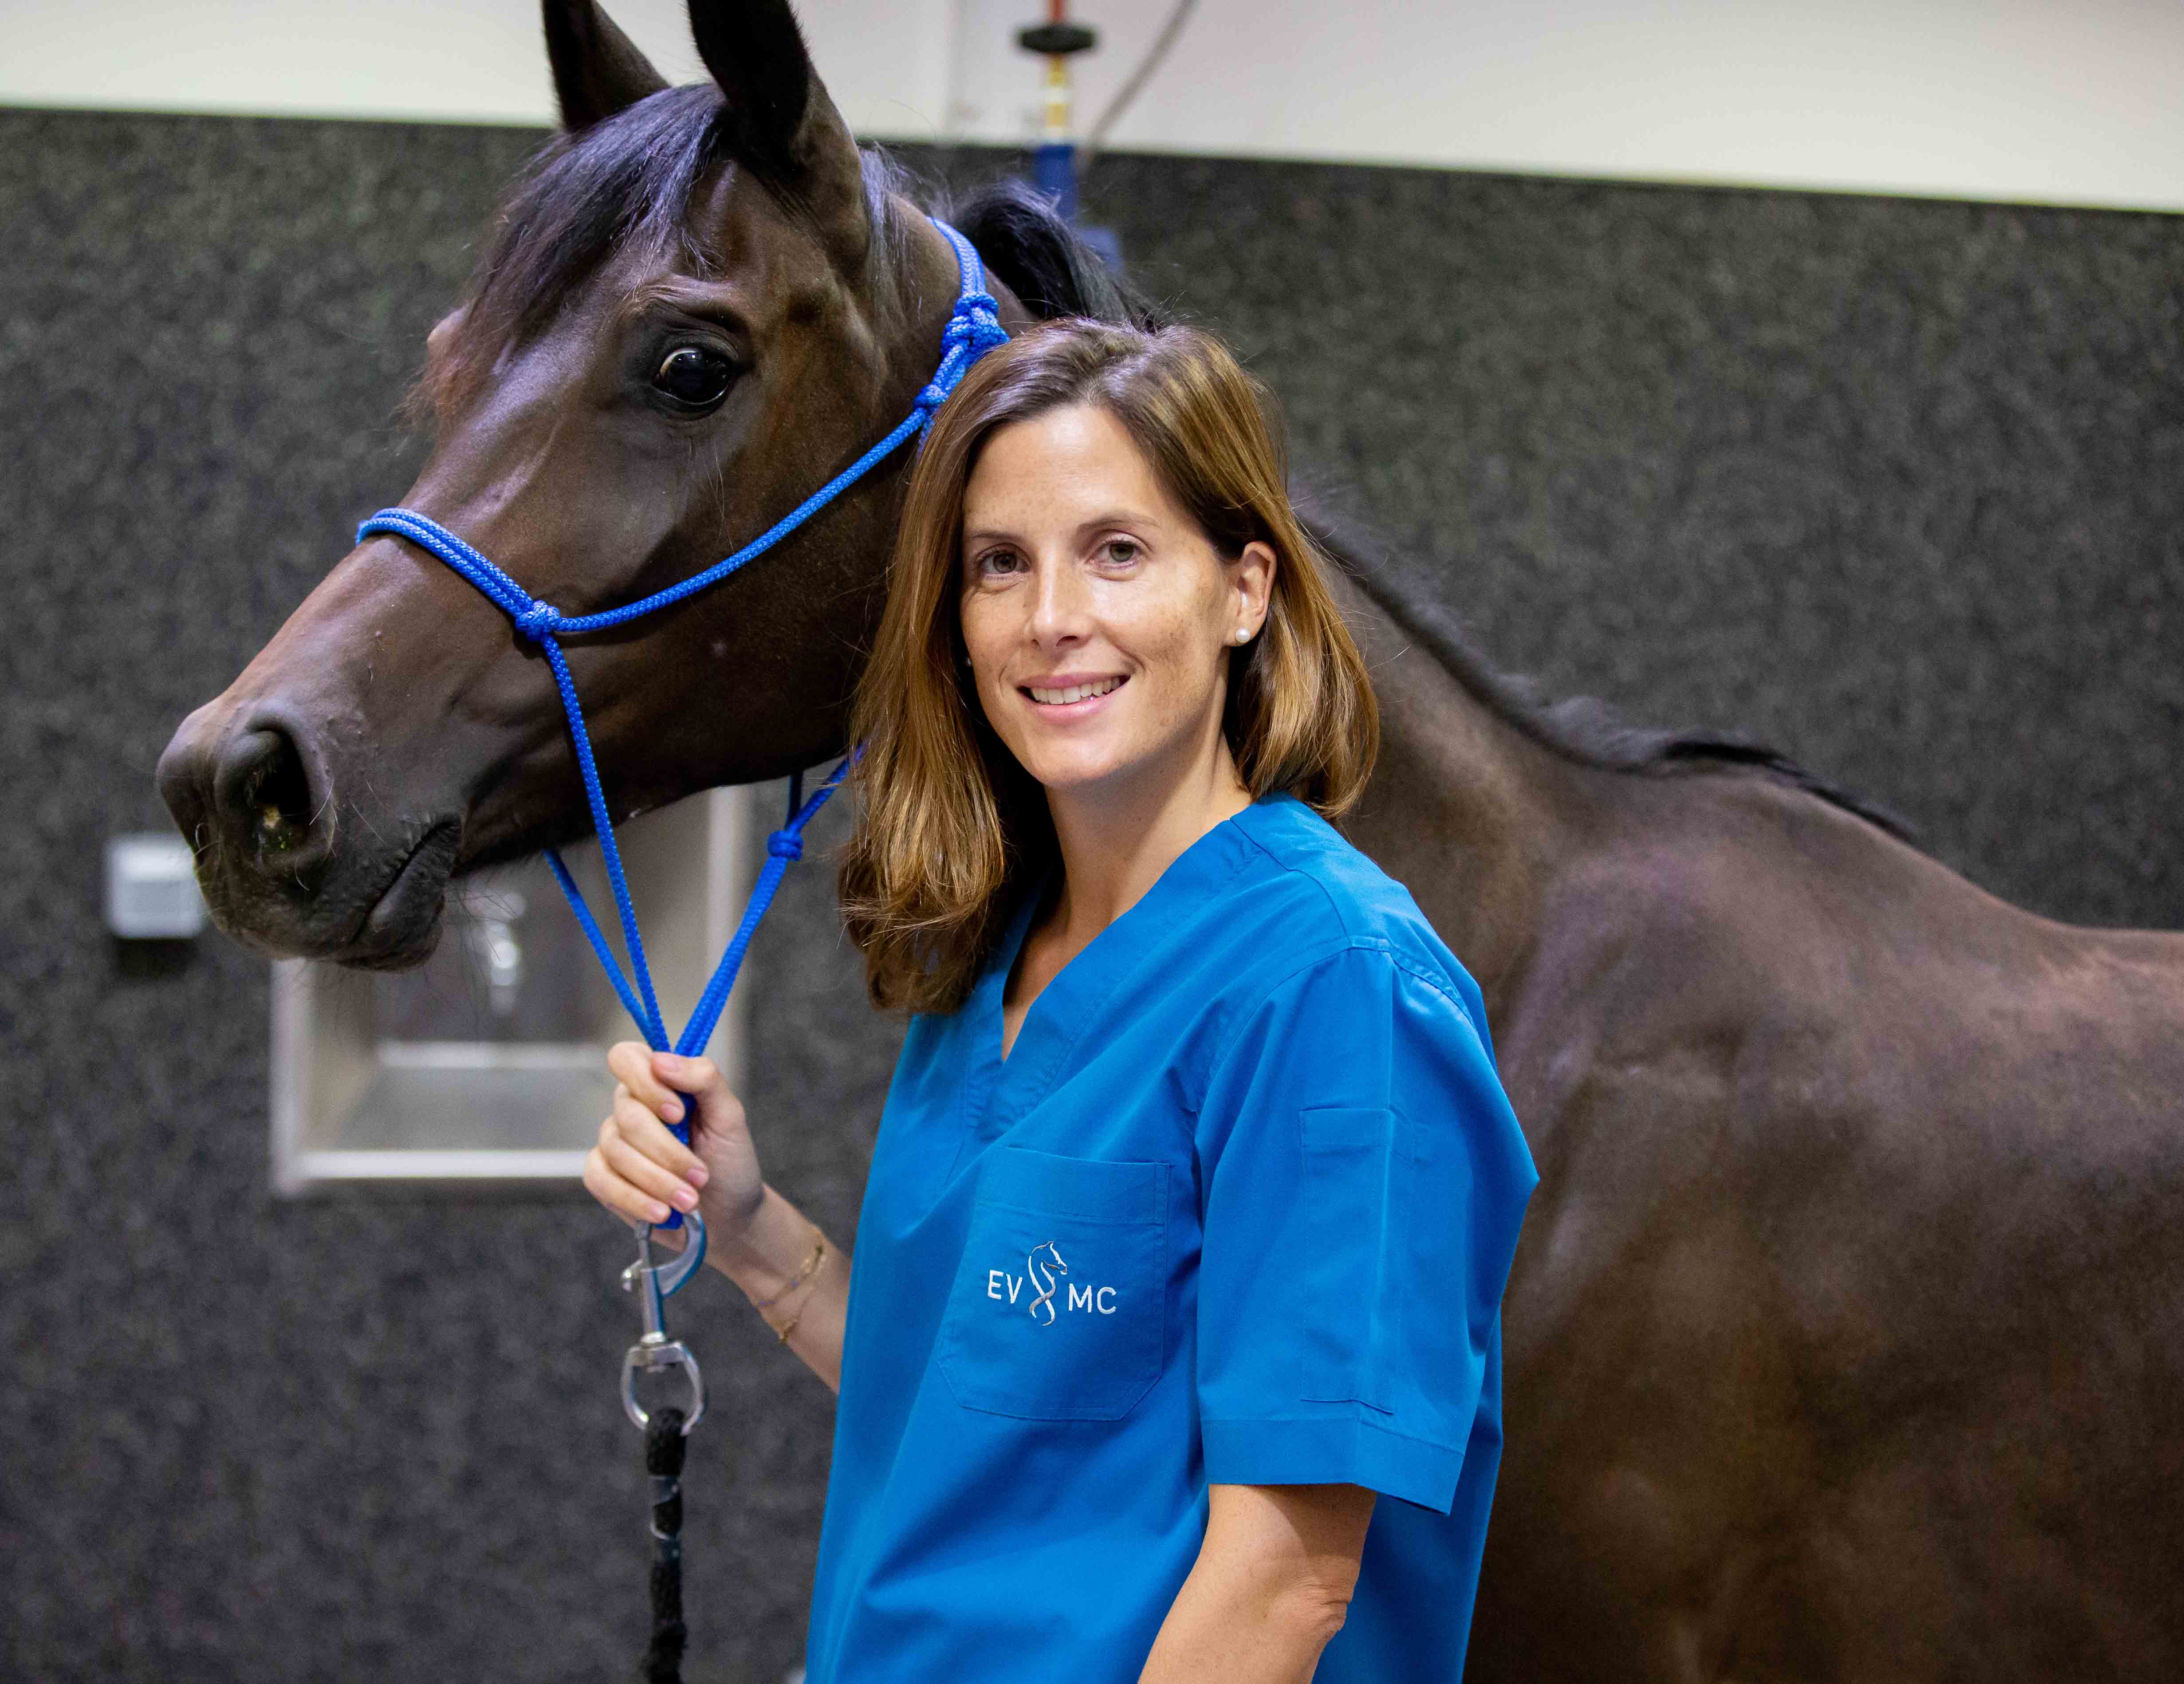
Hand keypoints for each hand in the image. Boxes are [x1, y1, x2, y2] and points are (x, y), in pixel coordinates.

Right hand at [584, 1043, 766, 1245]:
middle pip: (628, 1115)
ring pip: (617, 1151)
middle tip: (700, 1176)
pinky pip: (601, 1180)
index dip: (645, 1082)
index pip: (626, 1058)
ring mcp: (613, 1142)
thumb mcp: (730, 1117)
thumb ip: (703, 1079)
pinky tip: (661, 1212)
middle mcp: (631, 1108)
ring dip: (658, 1181)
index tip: (678, 1113)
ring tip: (690, 1200)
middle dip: (668, 1151)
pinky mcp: (603, 1177)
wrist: (729, 1215)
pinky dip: (635, 1199)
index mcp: (660, 1083)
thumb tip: (661, 1061)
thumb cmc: (729, 1160)